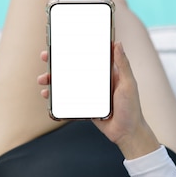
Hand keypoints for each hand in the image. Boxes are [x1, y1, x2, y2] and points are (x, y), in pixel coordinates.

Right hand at [38, 42, 158, 158]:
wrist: (127, 133)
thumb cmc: (132, 108)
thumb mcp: (128, 83)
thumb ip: (123, 64)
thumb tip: (117, 43)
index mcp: (106, 73)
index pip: (88, 57)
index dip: (75, 49)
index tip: (63, 43)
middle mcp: (95, 82)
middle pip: (73, 69)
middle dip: (57, 63)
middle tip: (45, 58)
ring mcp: (88, 95)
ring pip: (66, 84)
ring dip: (53, 80)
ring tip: (43, 80)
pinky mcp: (83, 107)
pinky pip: (67, 101)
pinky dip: (55, 98)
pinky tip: (47, 95)